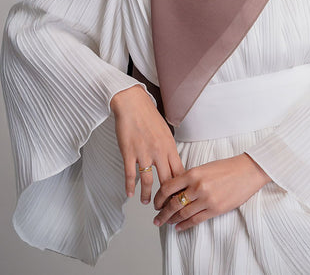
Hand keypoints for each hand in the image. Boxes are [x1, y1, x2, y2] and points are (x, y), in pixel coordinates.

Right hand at [110, 84, 184, 203]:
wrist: (132, 103)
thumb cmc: (148, 116)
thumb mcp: (165, 131)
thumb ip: (168, 148)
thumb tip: (172, 162)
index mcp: (170, 146)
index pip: (179, 172)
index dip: (180, 188)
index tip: (180, 197)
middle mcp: (159, 151)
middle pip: (166, 180)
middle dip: (166, 197)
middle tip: (165, 207)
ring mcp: (144, 152)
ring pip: (149, 181)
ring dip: (148, 195)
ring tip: (147, 202)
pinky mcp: (129, 152)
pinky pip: (130, 174)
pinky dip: (130, 186)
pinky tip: (130, 194)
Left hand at [152, 153, 270, 230]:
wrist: (247, 171)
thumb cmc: (227, 167)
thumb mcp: (204, 167)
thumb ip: (190, 178)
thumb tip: (175, 190)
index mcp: (193, 173)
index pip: (168, 187)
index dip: (159, 197)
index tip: (156, 203)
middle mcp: (197, 186)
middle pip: (172, 203)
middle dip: (162, 212)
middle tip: (156, 217)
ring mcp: (206, 199)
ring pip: (182, 213)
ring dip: (172, 220)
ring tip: (166, 222)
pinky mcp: (215, 209)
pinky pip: (195, 220)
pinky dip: (184, 225)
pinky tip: (179, 227)